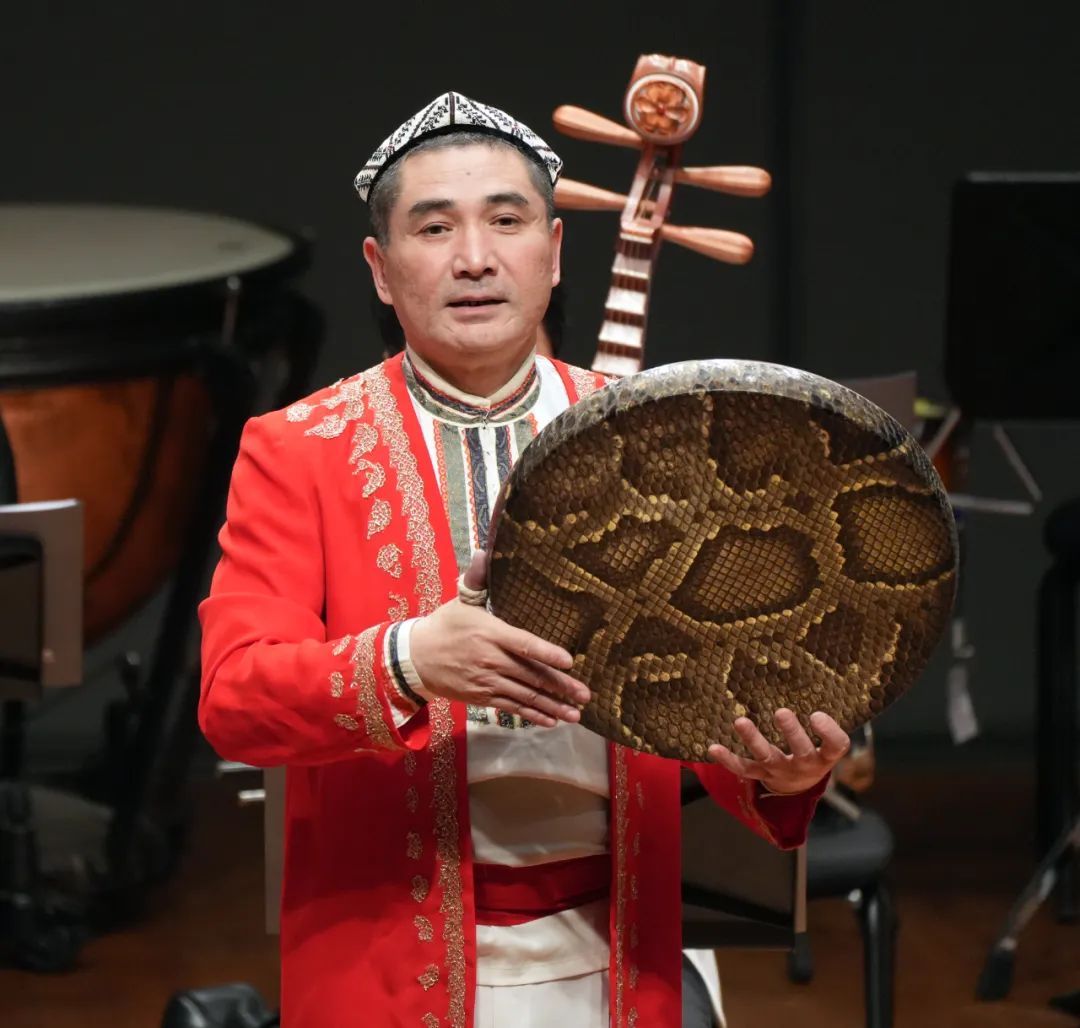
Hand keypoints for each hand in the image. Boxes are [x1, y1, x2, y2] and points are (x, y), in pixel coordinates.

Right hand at [409, 553, 590, 726]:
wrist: (417, 658)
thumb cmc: (445, 625)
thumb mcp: (461, 600)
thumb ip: (477, 578)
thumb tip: (485, 552)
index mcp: (490, 633)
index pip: (523, 643)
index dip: (547, 653)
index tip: (570, 661)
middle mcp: (490, 659)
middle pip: (530, 674)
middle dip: (560, 686)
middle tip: (586, 694)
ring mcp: (486, 681)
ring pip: (525, 695)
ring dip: (552, 706)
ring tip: (576, 713)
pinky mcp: (482, 697)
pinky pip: (511, 708)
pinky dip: (532, 715)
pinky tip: (551, 720)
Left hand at [707, 708, 849, 795]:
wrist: (799, 785)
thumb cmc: (815, 749)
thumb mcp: (827, 738)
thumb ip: (825, 718)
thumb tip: (813, 675)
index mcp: (825, 756)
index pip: (836, 747)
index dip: (829, 733)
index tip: (816, 714)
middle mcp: (804, 765)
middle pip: (801, 751)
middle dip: (791, 733)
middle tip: (781, 712)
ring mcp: (780, 771)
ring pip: (767, 757)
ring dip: (753, 739)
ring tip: (740, 721)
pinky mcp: (761, 774)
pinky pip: (743, 768)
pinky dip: (728, 760)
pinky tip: (713, 747)